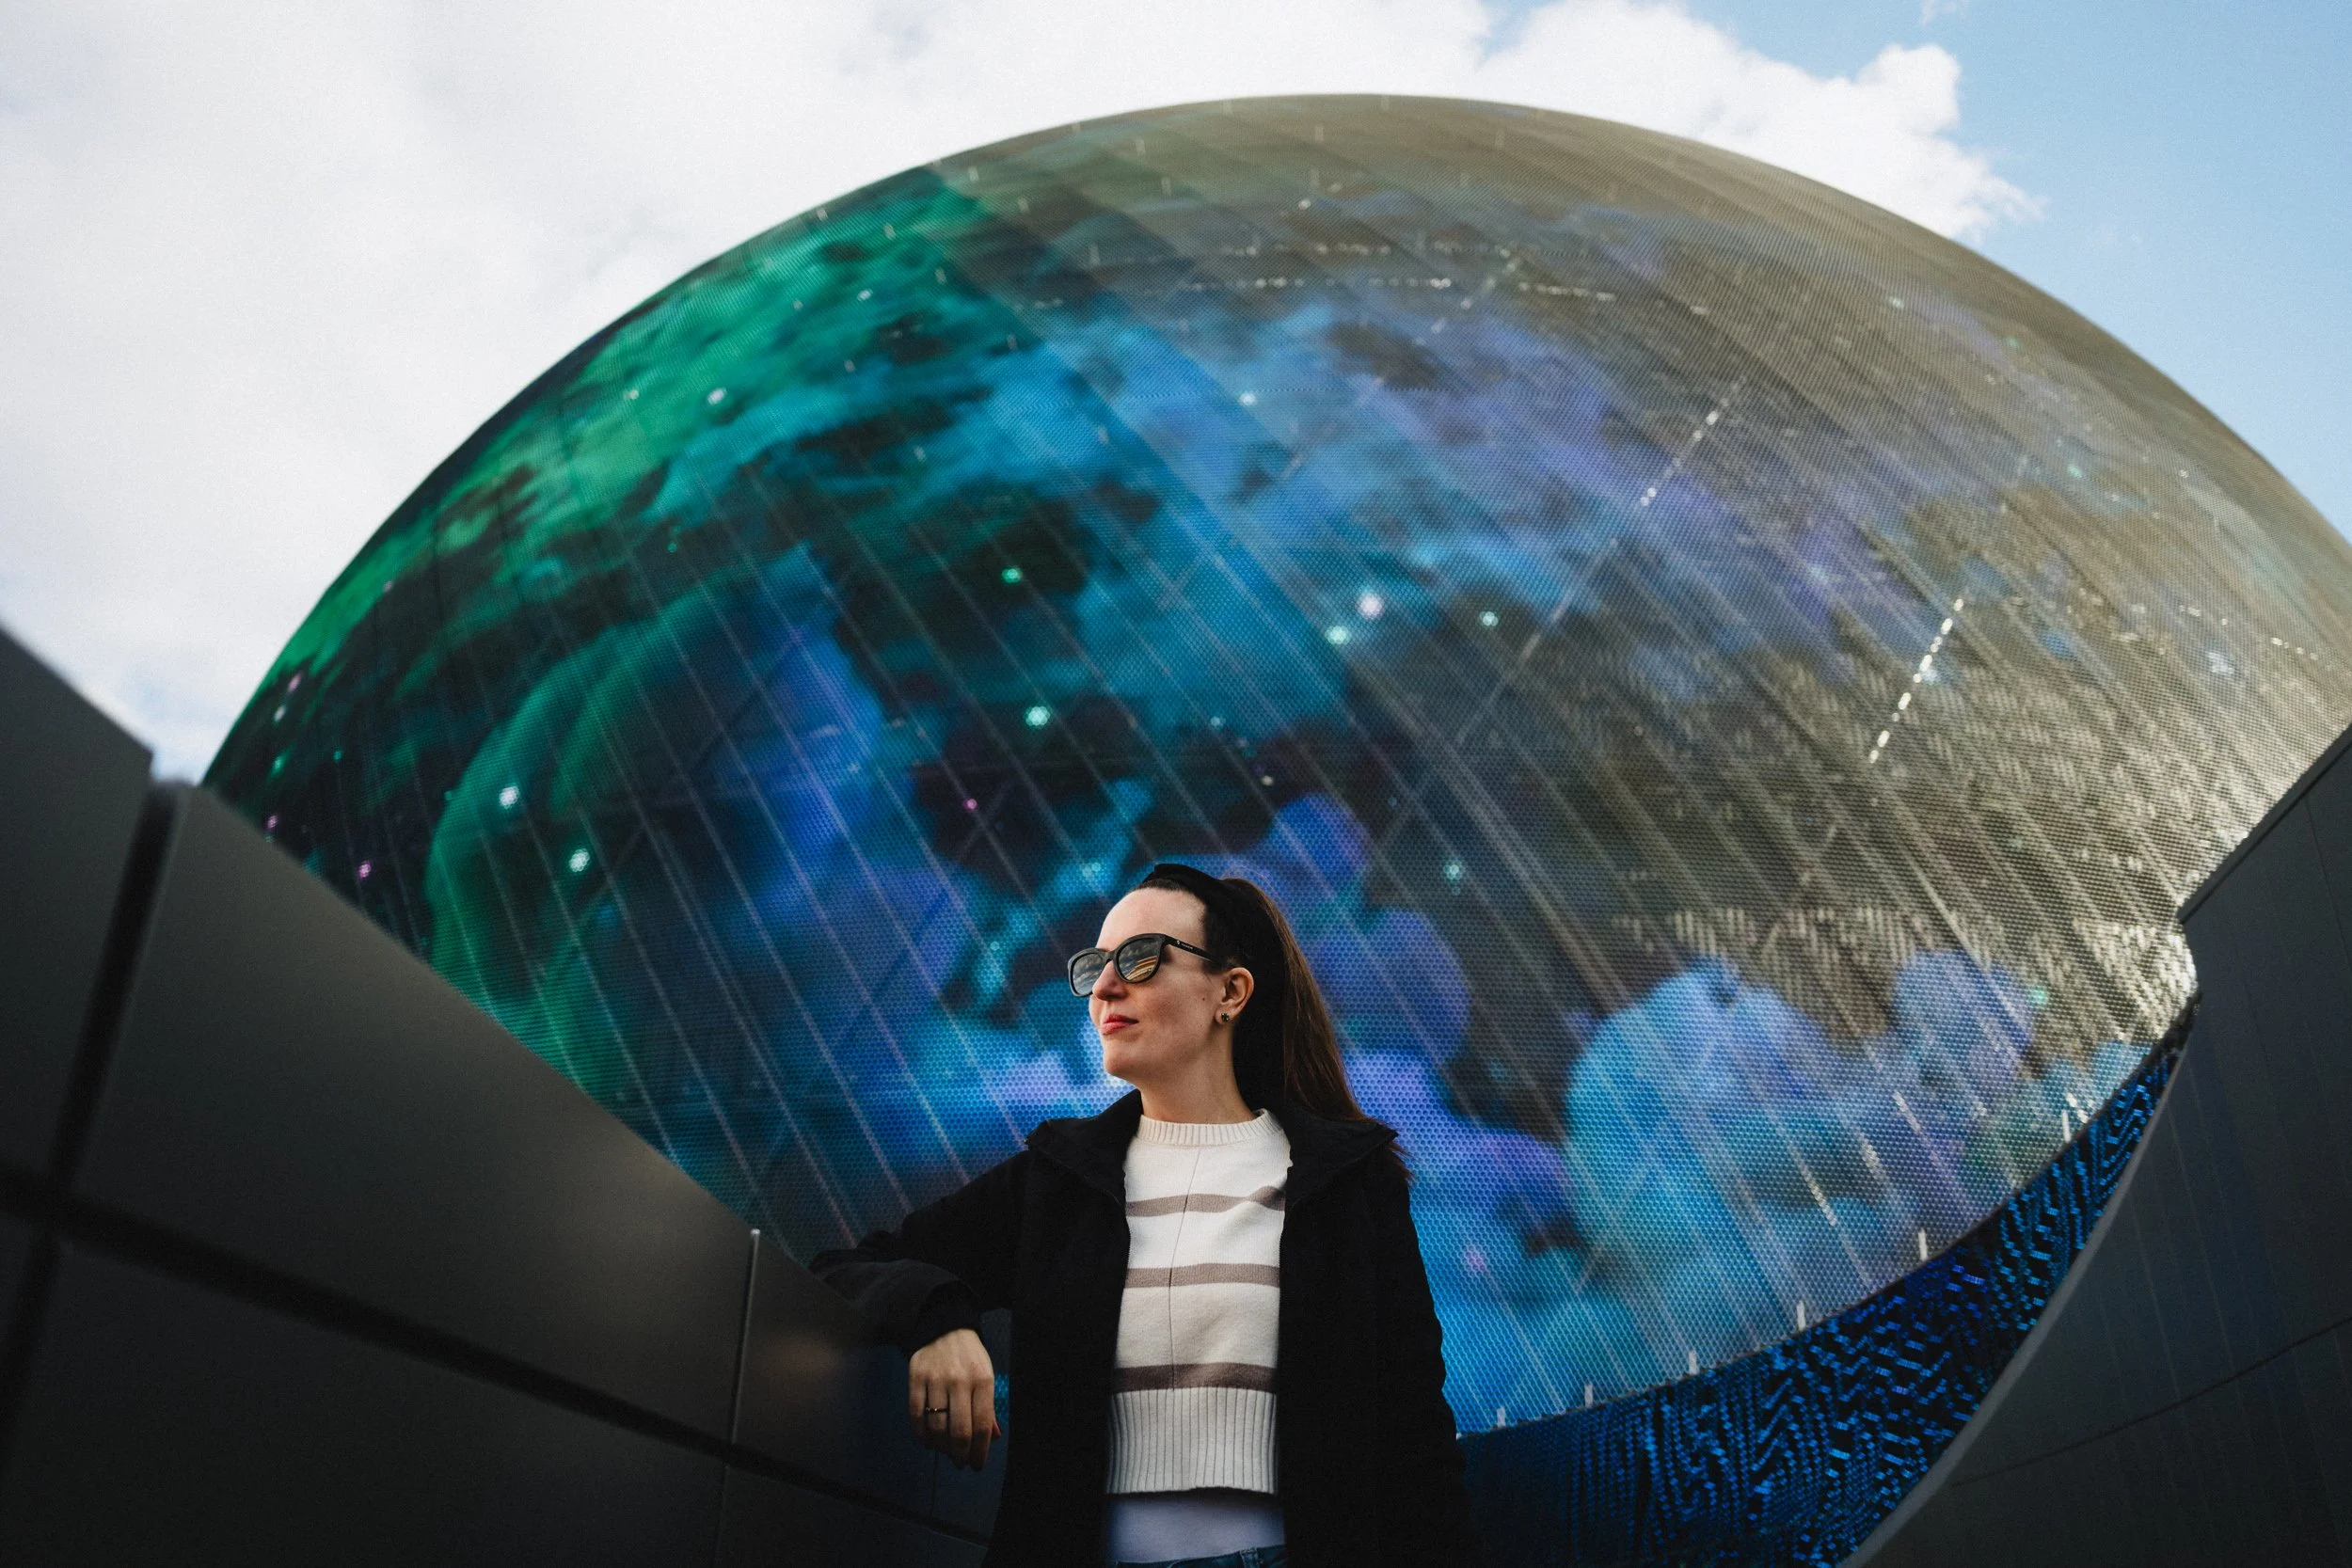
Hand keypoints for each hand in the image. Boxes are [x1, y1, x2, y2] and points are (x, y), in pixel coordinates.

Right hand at [907, 1327, 998, 1469]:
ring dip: (941, 1447)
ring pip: (936, 1426)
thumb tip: (993, 1437)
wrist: (944, 1326)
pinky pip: (915, 1414)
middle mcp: (959, 1380)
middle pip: (959, 1430)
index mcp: (982, 1380)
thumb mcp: (986, 1375)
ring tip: (945, 1451)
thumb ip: (989, 1407)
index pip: (982, 1424)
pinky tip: (927, 1441)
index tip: (977, 1464)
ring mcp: (935, 1379)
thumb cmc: (969, 1357)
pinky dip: (921, 1434)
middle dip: (961, 1455)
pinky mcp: (915, 1377)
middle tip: (961, 1463)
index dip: (980, 1451)